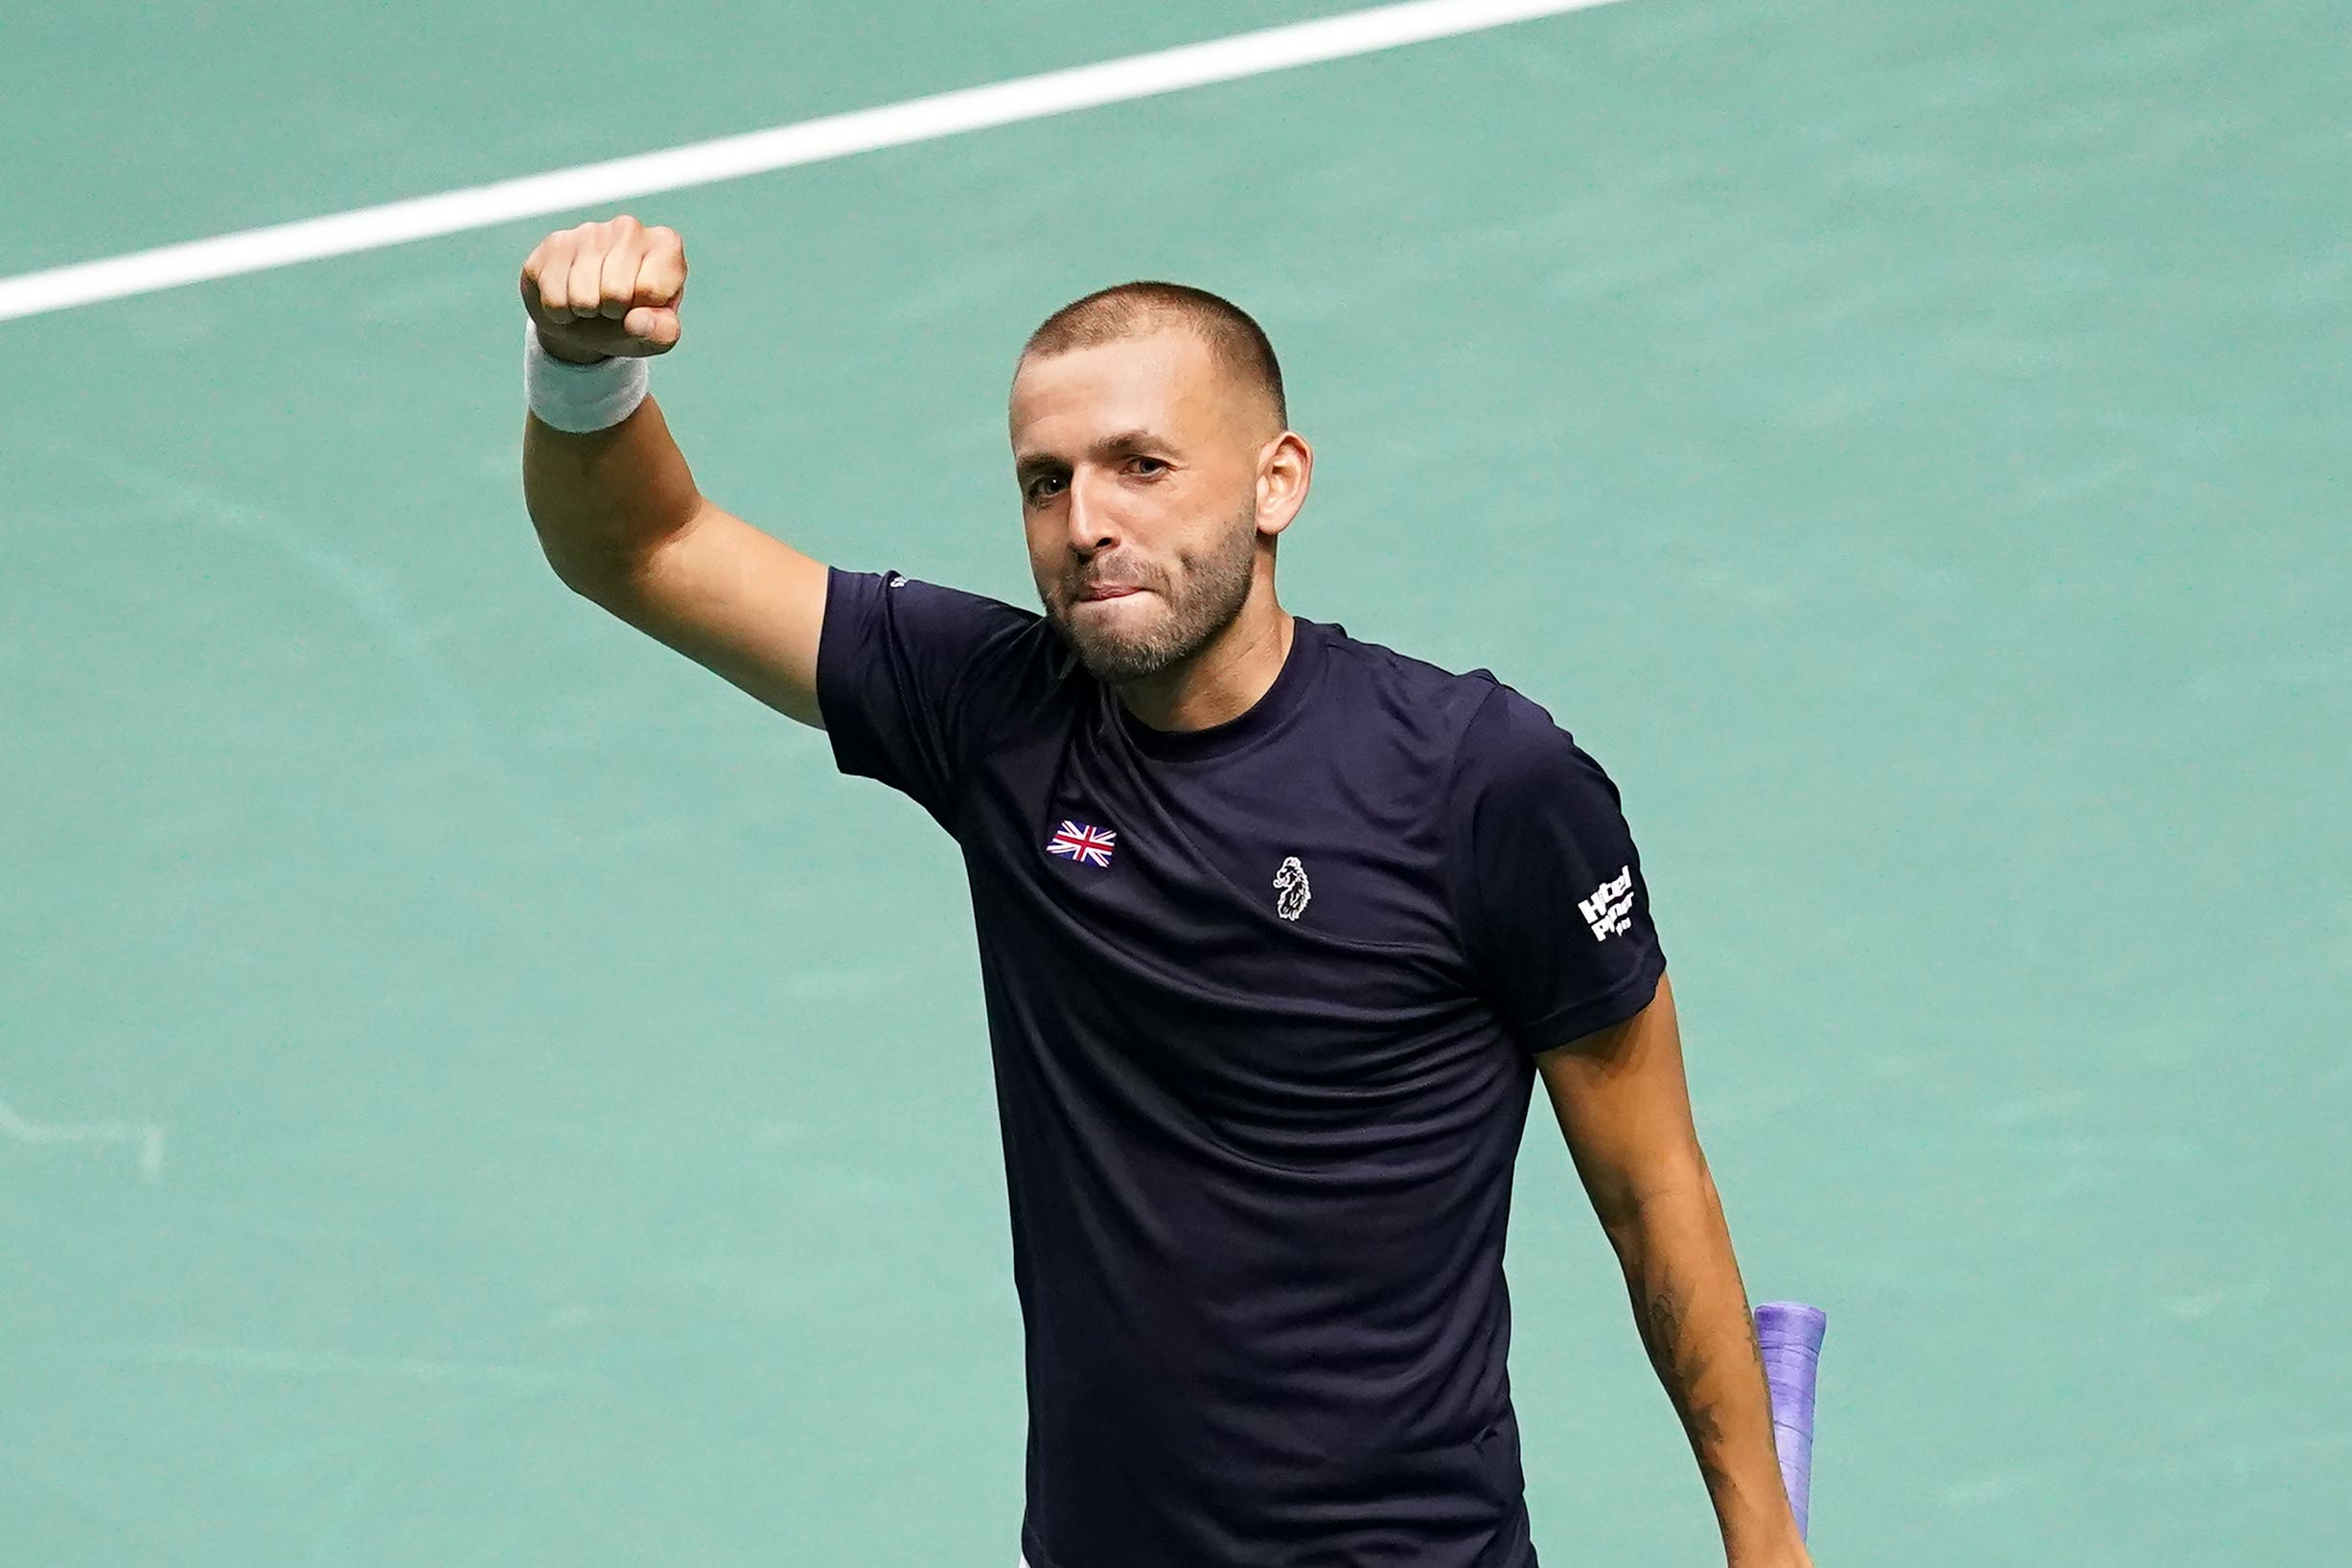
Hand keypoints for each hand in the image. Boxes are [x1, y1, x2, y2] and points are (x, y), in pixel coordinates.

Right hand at [521, 215, 686, 363]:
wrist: (587, 318)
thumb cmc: (632, 320)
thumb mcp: (658, 335)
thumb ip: (662, 332)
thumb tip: (637, 320)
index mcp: (665, 245)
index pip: (651, 290)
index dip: (643, 311)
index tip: (642, 305)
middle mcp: (629, 229)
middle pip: (615, 292)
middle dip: (612, 312)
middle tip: (613, 307)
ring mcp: (589, 231)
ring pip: (582, 296)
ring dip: (585, 312)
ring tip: (592, 302)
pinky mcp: (555, 243)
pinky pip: (554, 296)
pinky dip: (560, 310)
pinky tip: (569, 296)